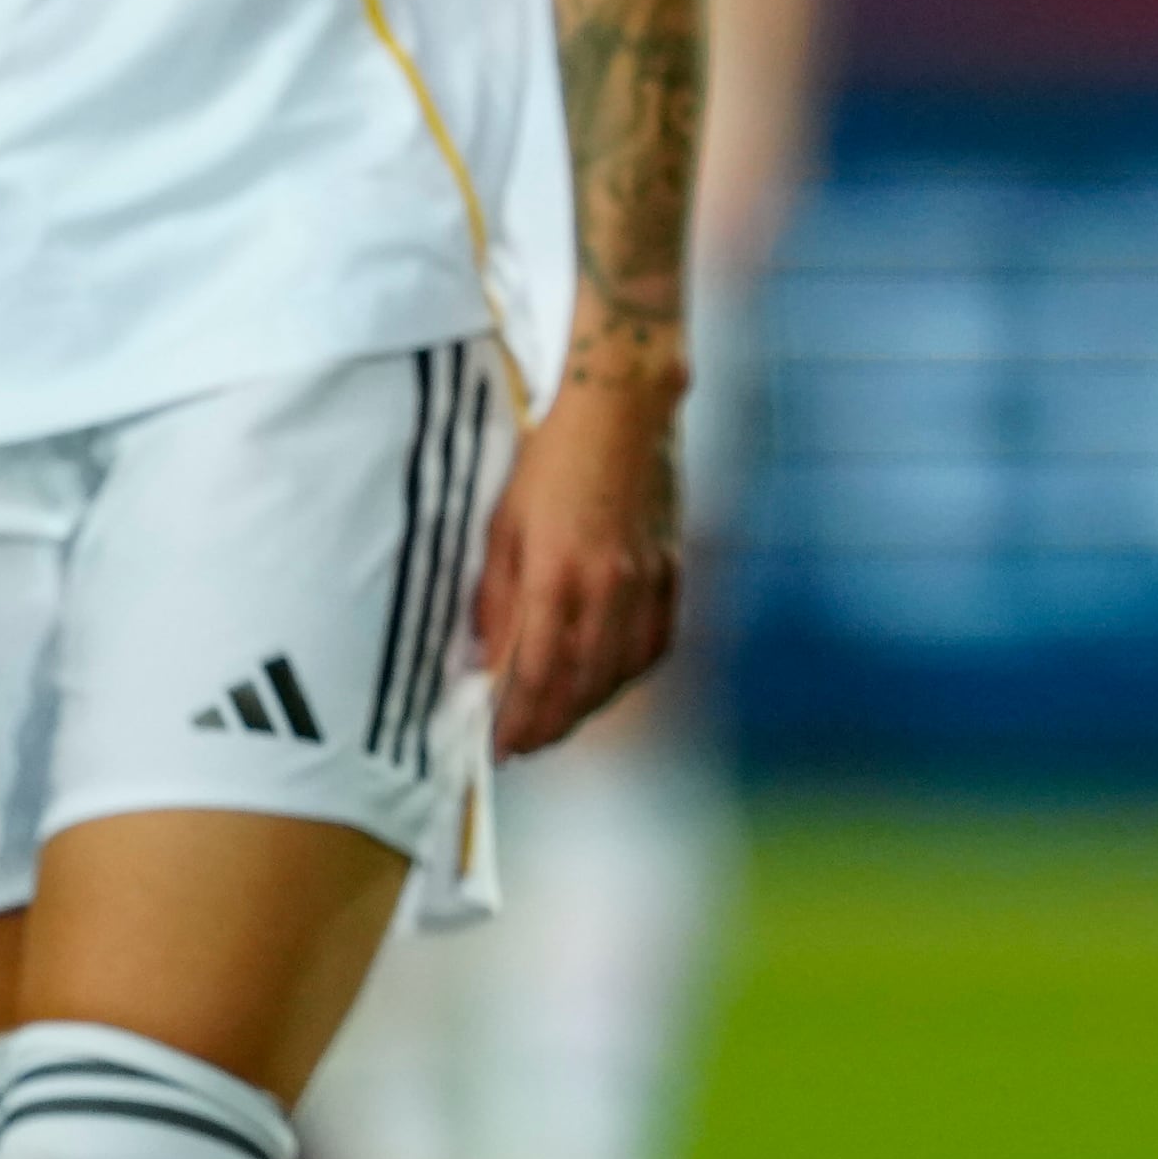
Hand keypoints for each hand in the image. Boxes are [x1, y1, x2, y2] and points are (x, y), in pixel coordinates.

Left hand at [474, 373, 680, 753]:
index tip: (497, 749)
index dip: (517, 721)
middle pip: (581, 685)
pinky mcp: (670, 568)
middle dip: (550, 725)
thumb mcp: (502, 527)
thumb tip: (487, 661)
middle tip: (524, 746)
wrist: (622, 410)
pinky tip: (608, 678)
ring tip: (560, 719)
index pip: (537, 674)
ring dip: (588, 706)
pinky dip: (629, 671)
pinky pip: (655, 641)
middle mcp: (607, 587)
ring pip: (620, 671)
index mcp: (556, 575)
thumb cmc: (548, 462)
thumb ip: (496, 600)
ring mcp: (646, 580)